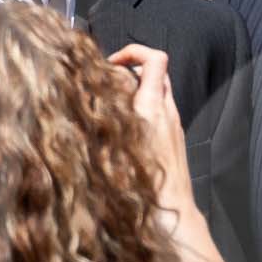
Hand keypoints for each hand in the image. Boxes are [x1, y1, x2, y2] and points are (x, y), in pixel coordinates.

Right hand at [109, 43, 197, 223]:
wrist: (172, 210)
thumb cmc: (145, 184)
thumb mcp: (113, 149)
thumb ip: (101, 120)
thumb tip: (86, 104)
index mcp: (152, 108)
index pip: (155, 59)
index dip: (133, 52)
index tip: (113, 62)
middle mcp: (167, 112)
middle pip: (157, 71)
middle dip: (133, 69)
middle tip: (110, 81)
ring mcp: (174, 124)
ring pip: (159, 91)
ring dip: (138, 89)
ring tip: (114, 104)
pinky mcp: (175, 137)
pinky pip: (161, 111)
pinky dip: (145, 108)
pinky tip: (126, 126)